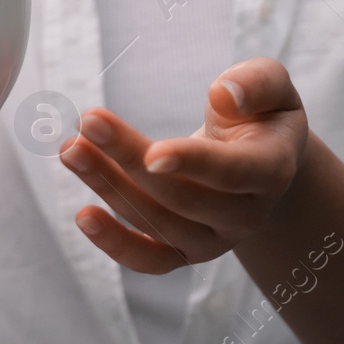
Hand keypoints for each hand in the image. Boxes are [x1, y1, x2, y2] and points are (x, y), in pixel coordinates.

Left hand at [60, 58, 308, 272]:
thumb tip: (223, 93)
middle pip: (181, 197)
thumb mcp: (272, 86)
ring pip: (156, 223)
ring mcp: (213, 241)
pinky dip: (115, 244)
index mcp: (271, 172)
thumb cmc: (261, 116)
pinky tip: (83, 216)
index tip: (151, 153)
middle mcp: (244, 216)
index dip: (192, 164)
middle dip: (128, 160)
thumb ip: (257, 82)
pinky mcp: (183, 254)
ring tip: (71, 150)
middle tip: (88, 124)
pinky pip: (148, 260)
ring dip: (107, 186)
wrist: (261, 163)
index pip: (232, 173)